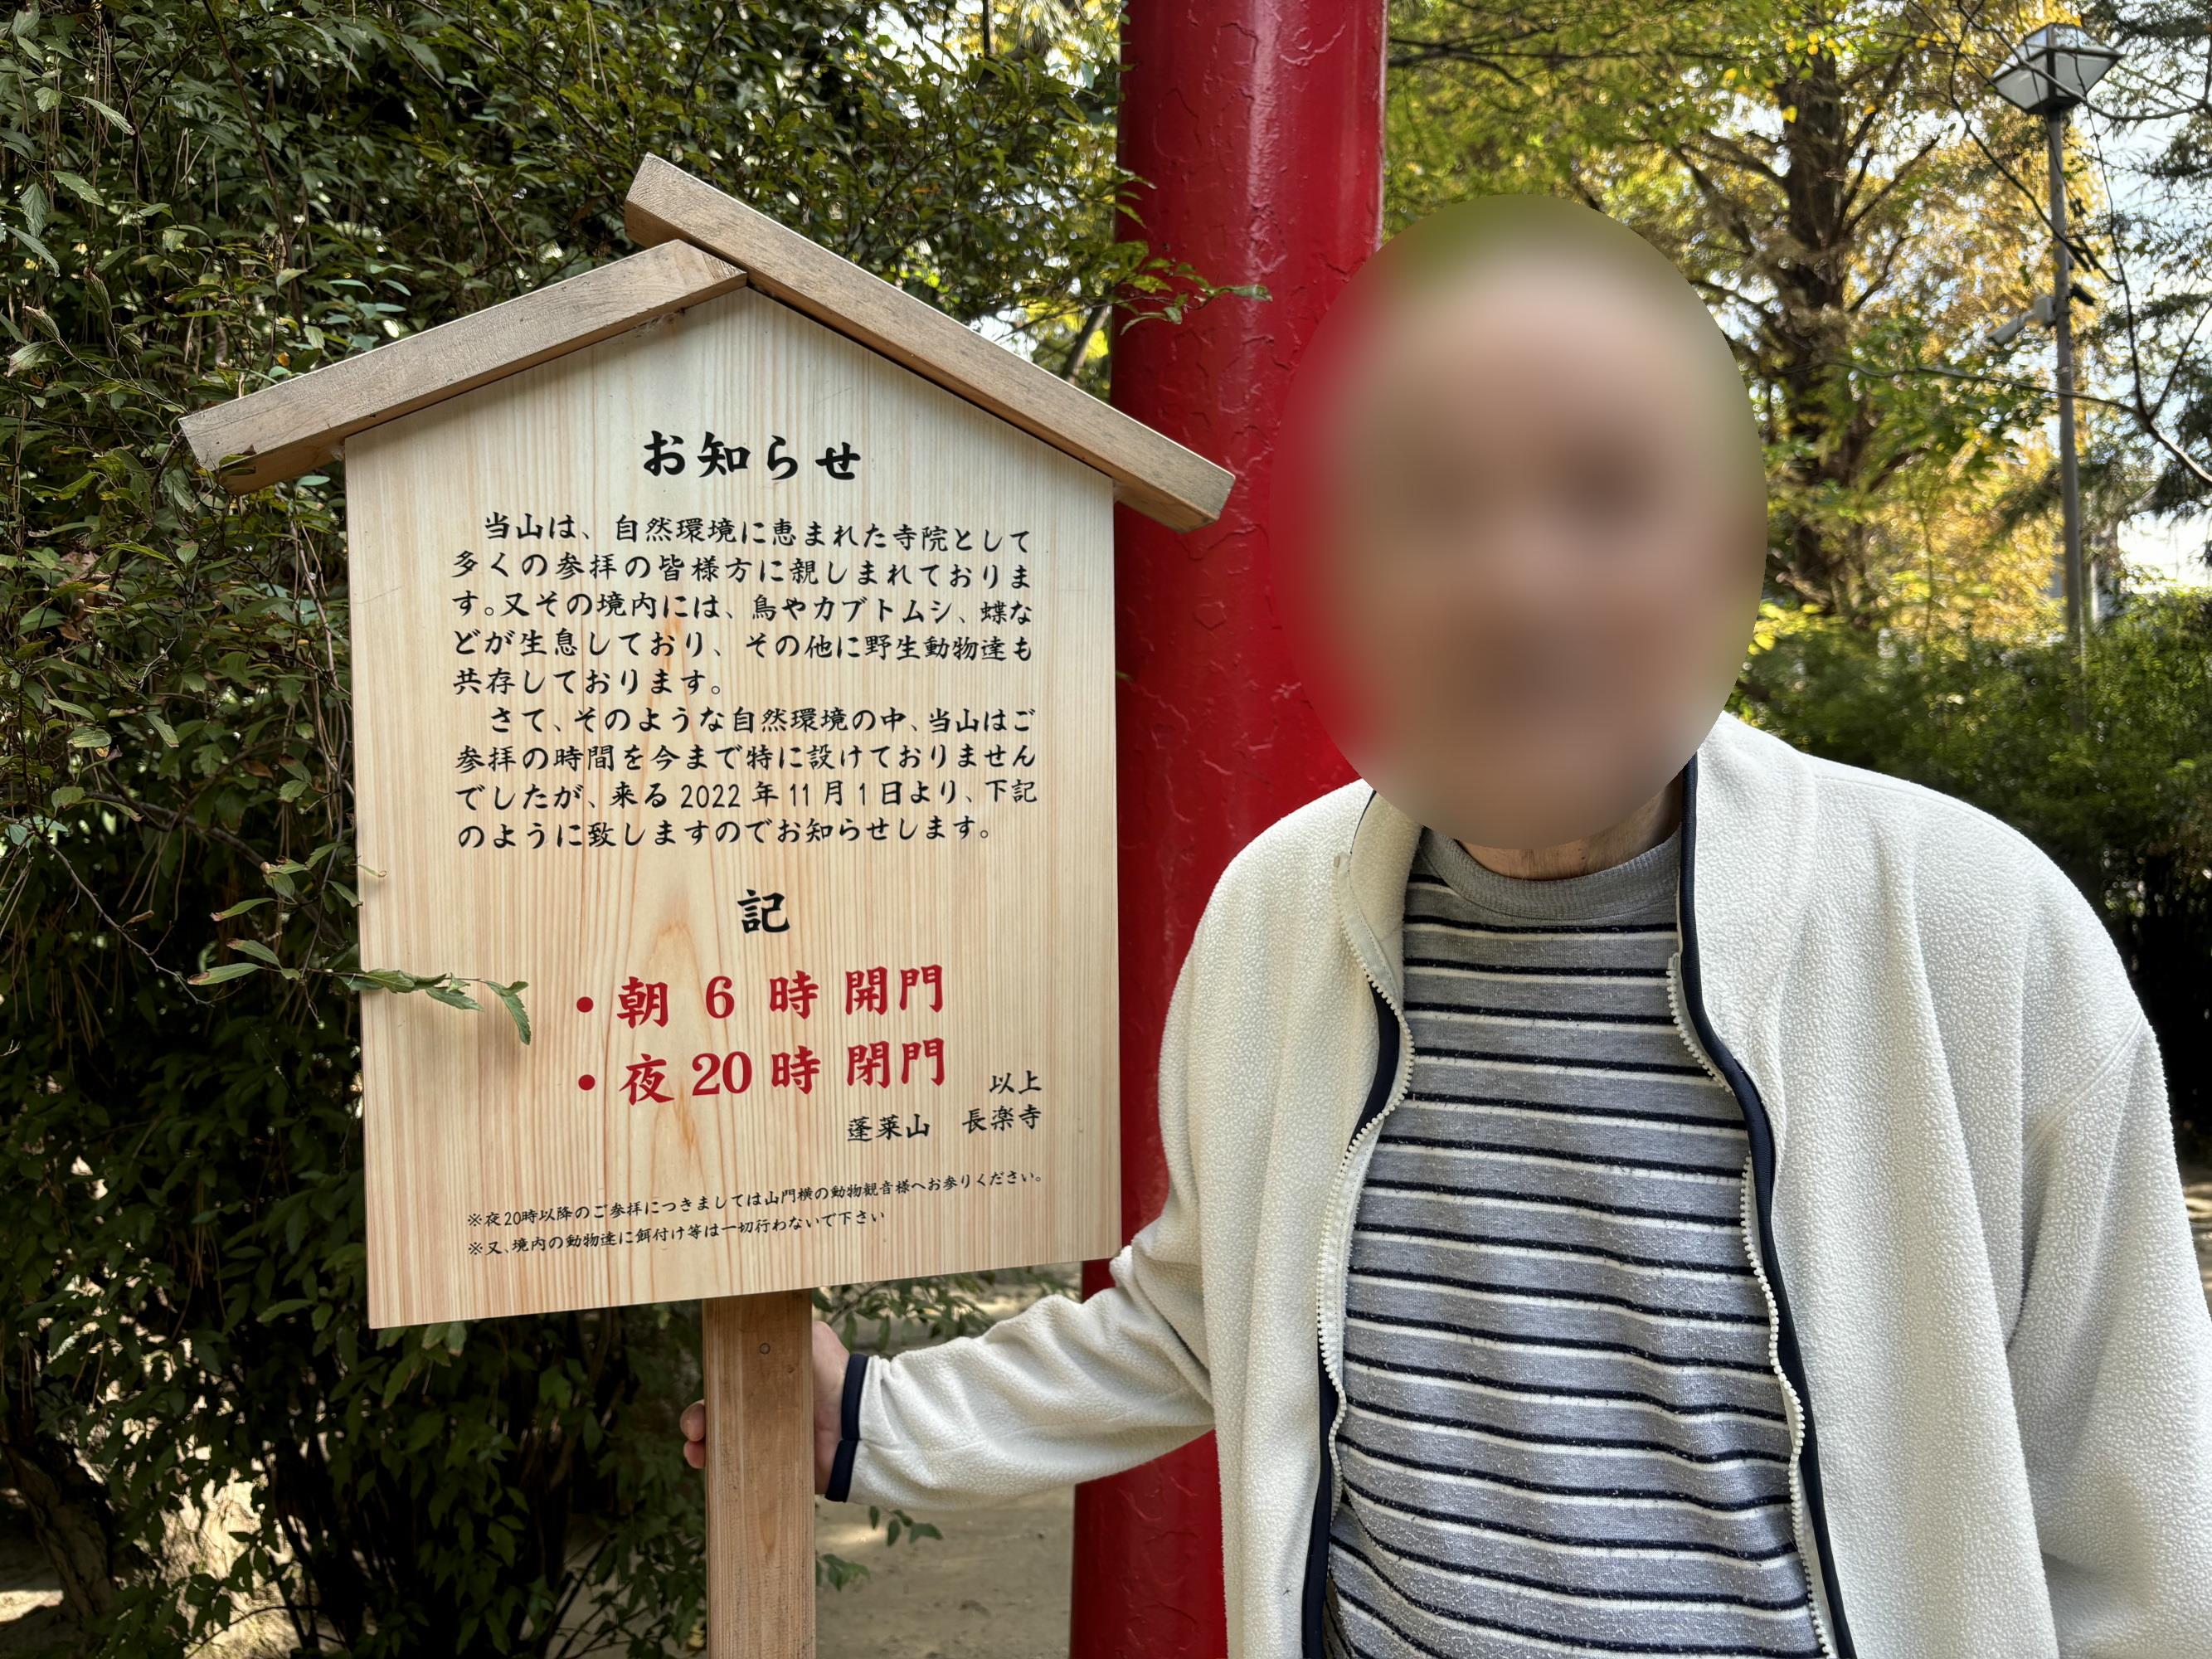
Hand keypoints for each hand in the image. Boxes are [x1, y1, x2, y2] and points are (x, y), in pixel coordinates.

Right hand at [681, 1320, 852, 1495]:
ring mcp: (765, 1439)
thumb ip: (785, 1326)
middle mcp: (762, 1408)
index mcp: (766, 1379)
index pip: (726, 1385)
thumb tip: (755, 1309)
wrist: (858, 1425)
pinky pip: (739, 1471)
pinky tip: (710, 1470)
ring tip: (697, 1452)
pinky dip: (719, 1471)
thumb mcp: (812, 1339)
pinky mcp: (772, 1466)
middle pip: (717, 1415)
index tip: (702, 1404)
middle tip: (695, 1430)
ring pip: (721, 1443)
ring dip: (701, 1447)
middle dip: (698, 1421)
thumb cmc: (835, 1378)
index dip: (709, 1393)